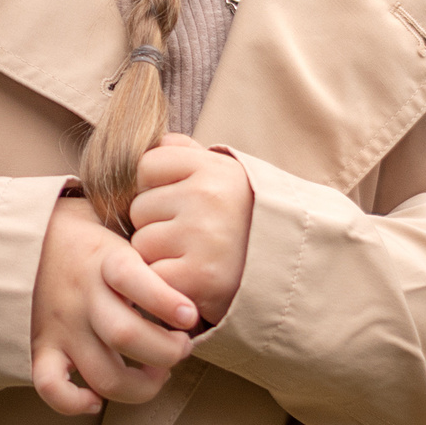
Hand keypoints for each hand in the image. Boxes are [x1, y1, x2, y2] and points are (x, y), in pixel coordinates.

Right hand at [29, 192, 199, 415]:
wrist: (10, 232)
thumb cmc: (76, 230)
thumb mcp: (110, 218)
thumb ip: (143, 237)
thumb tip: (189, 252)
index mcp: (103, 260)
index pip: (136, 281)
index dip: (168, 302)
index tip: (190, 316)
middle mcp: (83, 296)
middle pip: (127, 337)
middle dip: (167, 353)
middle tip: (181, 348)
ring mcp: (61, 326)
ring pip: (103, 374)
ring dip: (139, 387)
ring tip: (154, 374)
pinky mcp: (40, 346)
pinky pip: (51, 387)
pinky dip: (75, 403)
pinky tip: (96, 399)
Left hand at [128, 136, 254, 326]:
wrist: (287, 275)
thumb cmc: (242, 222)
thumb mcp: (225, 176)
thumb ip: (186, 154)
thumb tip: (154, 142)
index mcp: (215, 168)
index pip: (145, 166)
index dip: (154, 188)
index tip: (180, 202)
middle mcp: (209, 197)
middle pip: (139, 208)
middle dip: (156, 225)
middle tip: (193, 237)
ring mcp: (203, 237)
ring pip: (141, 244)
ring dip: (159, 256)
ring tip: (195, 257)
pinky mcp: (198, 276)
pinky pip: (152, 275)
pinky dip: (167, 282)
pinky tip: (194, 280)